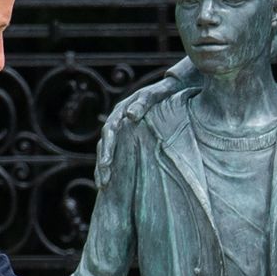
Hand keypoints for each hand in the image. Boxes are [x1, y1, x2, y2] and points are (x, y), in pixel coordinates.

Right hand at [94, 72, 187, 186]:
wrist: (173, 88)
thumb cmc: (165, 92)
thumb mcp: (155, 94)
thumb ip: (144, 102)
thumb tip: (130, 115)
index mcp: (121, 110)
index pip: (109, 131)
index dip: (107, 148)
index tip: (106, 164)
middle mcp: (118, 120)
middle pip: (104, 144)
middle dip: (103, 163)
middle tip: (104, 183)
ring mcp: (122, 130)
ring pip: (106, 150)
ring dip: (104, 168)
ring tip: (103, 186)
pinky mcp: (129, 137)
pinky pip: (117, 153)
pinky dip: (113, 166)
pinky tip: (112, 182)